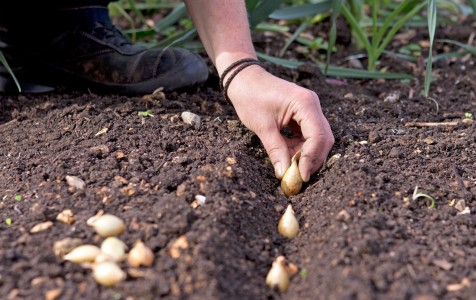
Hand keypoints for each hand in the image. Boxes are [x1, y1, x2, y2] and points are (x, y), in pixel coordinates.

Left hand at [226, 65, 333, 181]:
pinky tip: (287, 155)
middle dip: (312, 159)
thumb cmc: (251, 97)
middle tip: (298, 177)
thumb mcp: (262, 126)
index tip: (301, 176)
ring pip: (316, 139)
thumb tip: (283, 173)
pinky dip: (299, 148)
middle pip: (322, 139)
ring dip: (305, 155)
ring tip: (289, 167)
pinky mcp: (302, 115)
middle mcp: (312, 105)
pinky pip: (307, 136)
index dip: (312, 158)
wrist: (244, 80)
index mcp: (305, 103)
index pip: (318, 136)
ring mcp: (309, 110)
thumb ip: (275, 150)